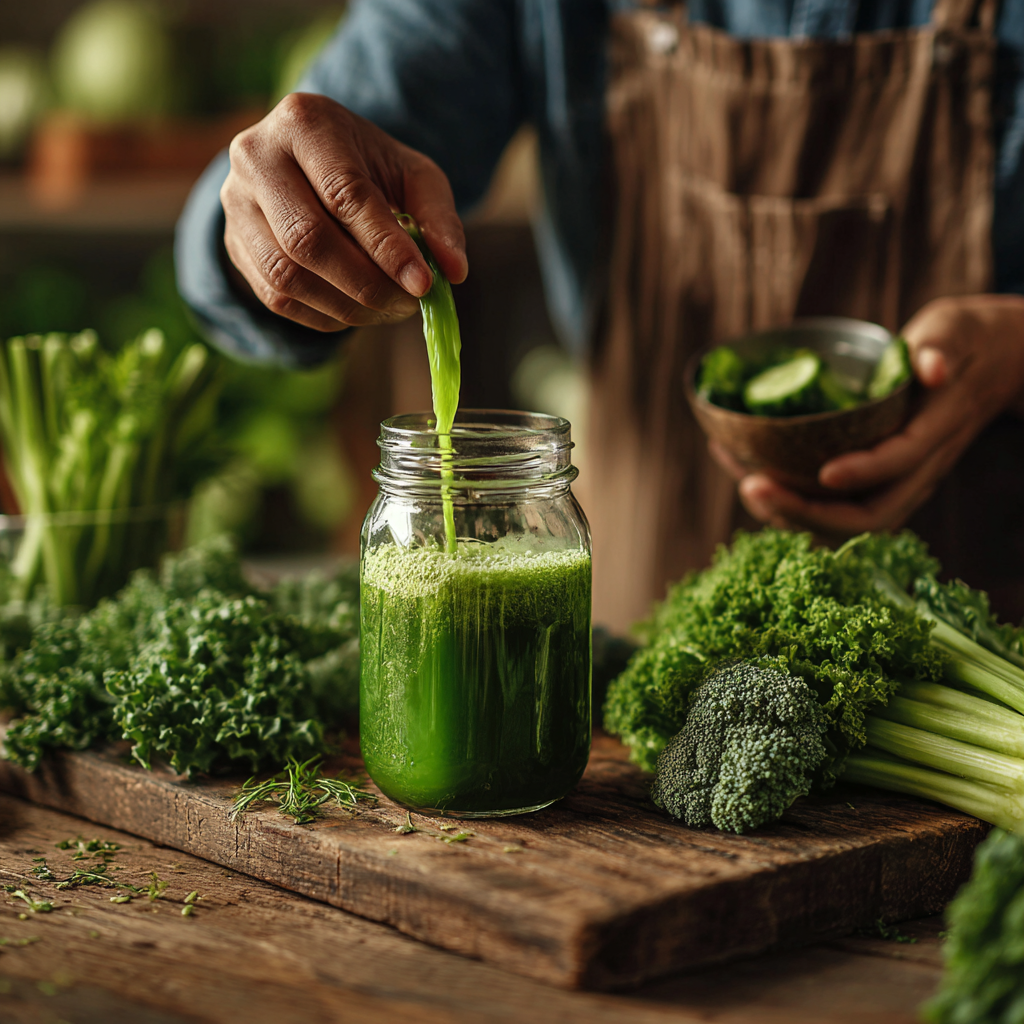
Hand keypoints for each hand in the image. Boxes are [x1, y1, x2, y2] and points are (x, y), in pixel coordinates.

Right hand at [220, 93, 467, 330]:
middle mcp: (256, 157)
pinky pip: (277, 299)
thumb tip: (453, 271)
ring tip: (388, 310)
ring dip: (346, 306)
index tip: (422, 284)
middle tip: (408, 304)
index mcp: (304, 123)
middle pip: (308, 240)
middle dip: (366, 284)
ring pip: (286, 276)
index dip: (385, 247)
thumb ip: (437, 218)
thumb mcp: (412, 175)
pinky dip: (325, 316)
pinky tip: (358, 311)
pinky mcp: (233, 246)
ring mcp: (235, 204)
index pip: (344, 194)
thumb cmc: (368, 168)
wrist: (308, 166)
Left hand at [712, 294, 1023, 538]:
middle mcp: (919, 469)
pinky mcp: (878, 482)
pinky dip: (792, 504)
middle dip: (808, 511)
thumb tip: (933, 366)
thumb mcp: (956, 331)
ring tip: (746, 486)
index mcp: (937, 430)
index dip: (865, 471)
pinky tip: (749, 478)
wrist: (989, 366)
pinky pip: (836, 509)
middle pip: (869, 514)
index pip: (903, 462)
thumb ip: (943, 347)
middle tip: (754, 486)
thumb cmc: (963, 341)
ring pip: (847, 522)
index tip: (824, 472)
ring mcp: (898, 481)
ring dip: (792, 515)